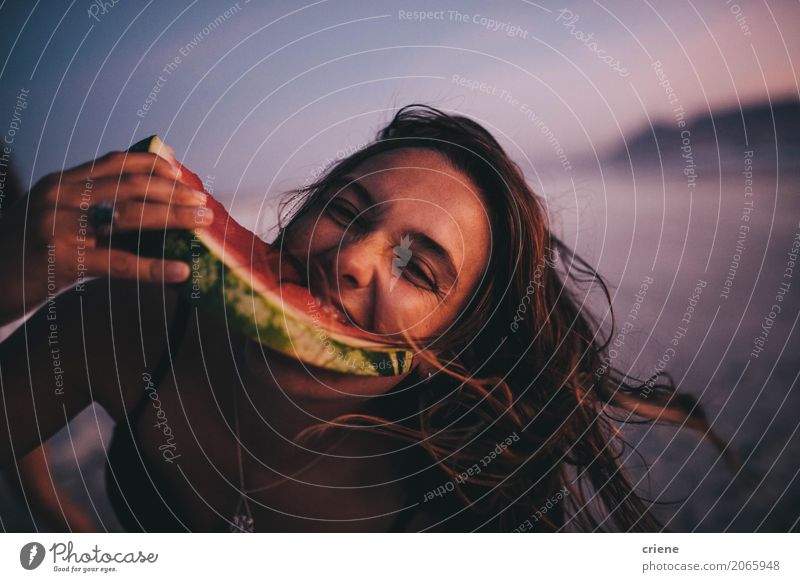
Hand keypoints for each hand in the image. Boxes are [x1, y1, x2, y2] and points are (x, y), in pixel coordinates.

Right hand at [0, 150, 211, 324]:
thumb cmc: (28, 253)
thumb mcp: (54, 217)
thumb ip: (91, 206)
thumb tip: (150, 206)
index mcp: (60, 182)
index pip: (116, 162)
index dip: (155, 166)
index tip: (184, 175)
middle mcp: (59, 197)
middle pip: (130, 186)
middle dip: (174, 192)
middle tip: (204, 202)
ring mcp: (59, 227)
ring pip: (130, 216)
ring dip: (174, 218)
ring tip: (203, 222)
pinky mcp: (63, 262)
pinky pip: (120, 264)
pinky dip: (155, 268)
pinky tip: (182, 271)